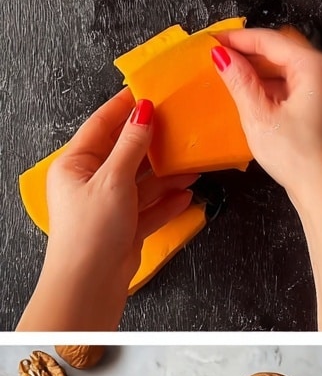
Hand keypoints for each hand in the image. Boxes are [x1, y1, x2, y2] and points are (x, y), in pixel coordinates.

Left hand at [18, 91, 194, 329]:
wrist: (91, 283)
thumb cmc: (90, 231)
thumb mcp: (113, 179)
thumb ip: (131, 145)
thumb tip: (143, 114)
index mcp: (75, 165)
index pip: (101, 126)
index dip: (124, 108)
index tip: (148, 92)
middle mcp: (90, 183)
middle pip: (125, 153)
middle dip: (152, 143)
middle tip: (177, 124)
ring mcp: (109, 206)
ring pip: (143, 182)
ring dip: (167, 175)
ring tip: (193, 163)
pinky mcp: (126, 228)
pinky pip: (151, 208)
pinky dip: (168, 202)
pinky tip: (187, 195)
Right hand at [211, 26, 321, 329]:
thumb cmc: (298, 158)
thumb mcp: (259, 116)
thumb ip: (239, 80)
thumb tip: (222, 56)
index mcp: (317, 67)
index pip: (271, 40)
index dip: (238, 39)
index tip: (213, 40)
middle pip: (285, 52)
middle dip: (252, 54)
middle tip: (221, 58)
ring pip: (294, 69)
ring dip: (265, 71)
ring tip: (235, 78)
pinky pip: (303, 86)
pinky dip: (280, 87)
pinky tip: (259, 96)